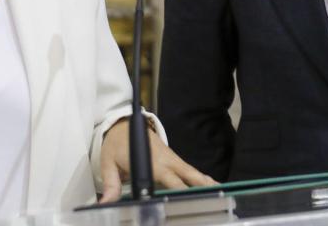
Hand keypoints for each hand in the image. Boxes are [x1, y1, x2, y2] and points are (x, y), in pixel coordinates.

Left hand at [98, 118, 216, 201]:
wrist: (123, 125)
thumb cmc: (116, 144)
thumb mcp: (109, 164)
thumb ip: (111, 185)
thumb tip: (106, 203)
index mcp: (153, 163)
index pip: (172, 181)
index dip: (182, 192)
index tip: (191, 201)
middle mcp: (167, 161)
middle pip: (190, 176)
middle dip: (202, 186)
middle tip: (217, 197)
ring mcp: (172, 159)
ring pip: (193, 172)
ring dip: (206, 182)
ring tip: (221, 193)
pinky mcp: (173, 159)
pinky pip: (190, 170)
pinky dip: (201, 178)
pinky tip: (211, 186)